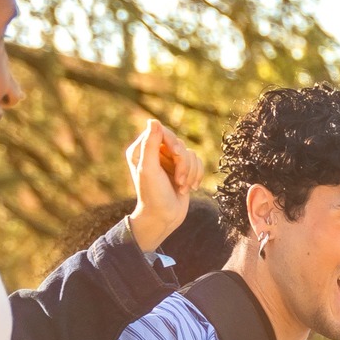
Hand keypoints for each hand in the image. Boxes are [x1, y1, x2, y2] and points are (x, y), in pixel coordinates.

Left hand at [127, 119, 202, 253]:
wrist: (163, 219)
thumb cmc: (153, 196)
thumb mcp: (149, 169)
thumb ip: (150, 144)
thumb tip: (153, 120)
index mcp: (141, 150)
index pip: (163, 132)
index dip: (173, 142)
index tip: (176, 156)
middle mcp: (155, 154)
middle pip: (179, 143)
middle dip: (183, 163)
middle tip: (178, 180)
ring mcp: (169, 162)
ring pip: (190, 154)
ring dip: (189, 173)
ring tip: (181, 188)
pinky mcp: (182, 170)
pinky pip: (197, 162)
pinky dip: (196, 175)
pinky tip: (189, 189)